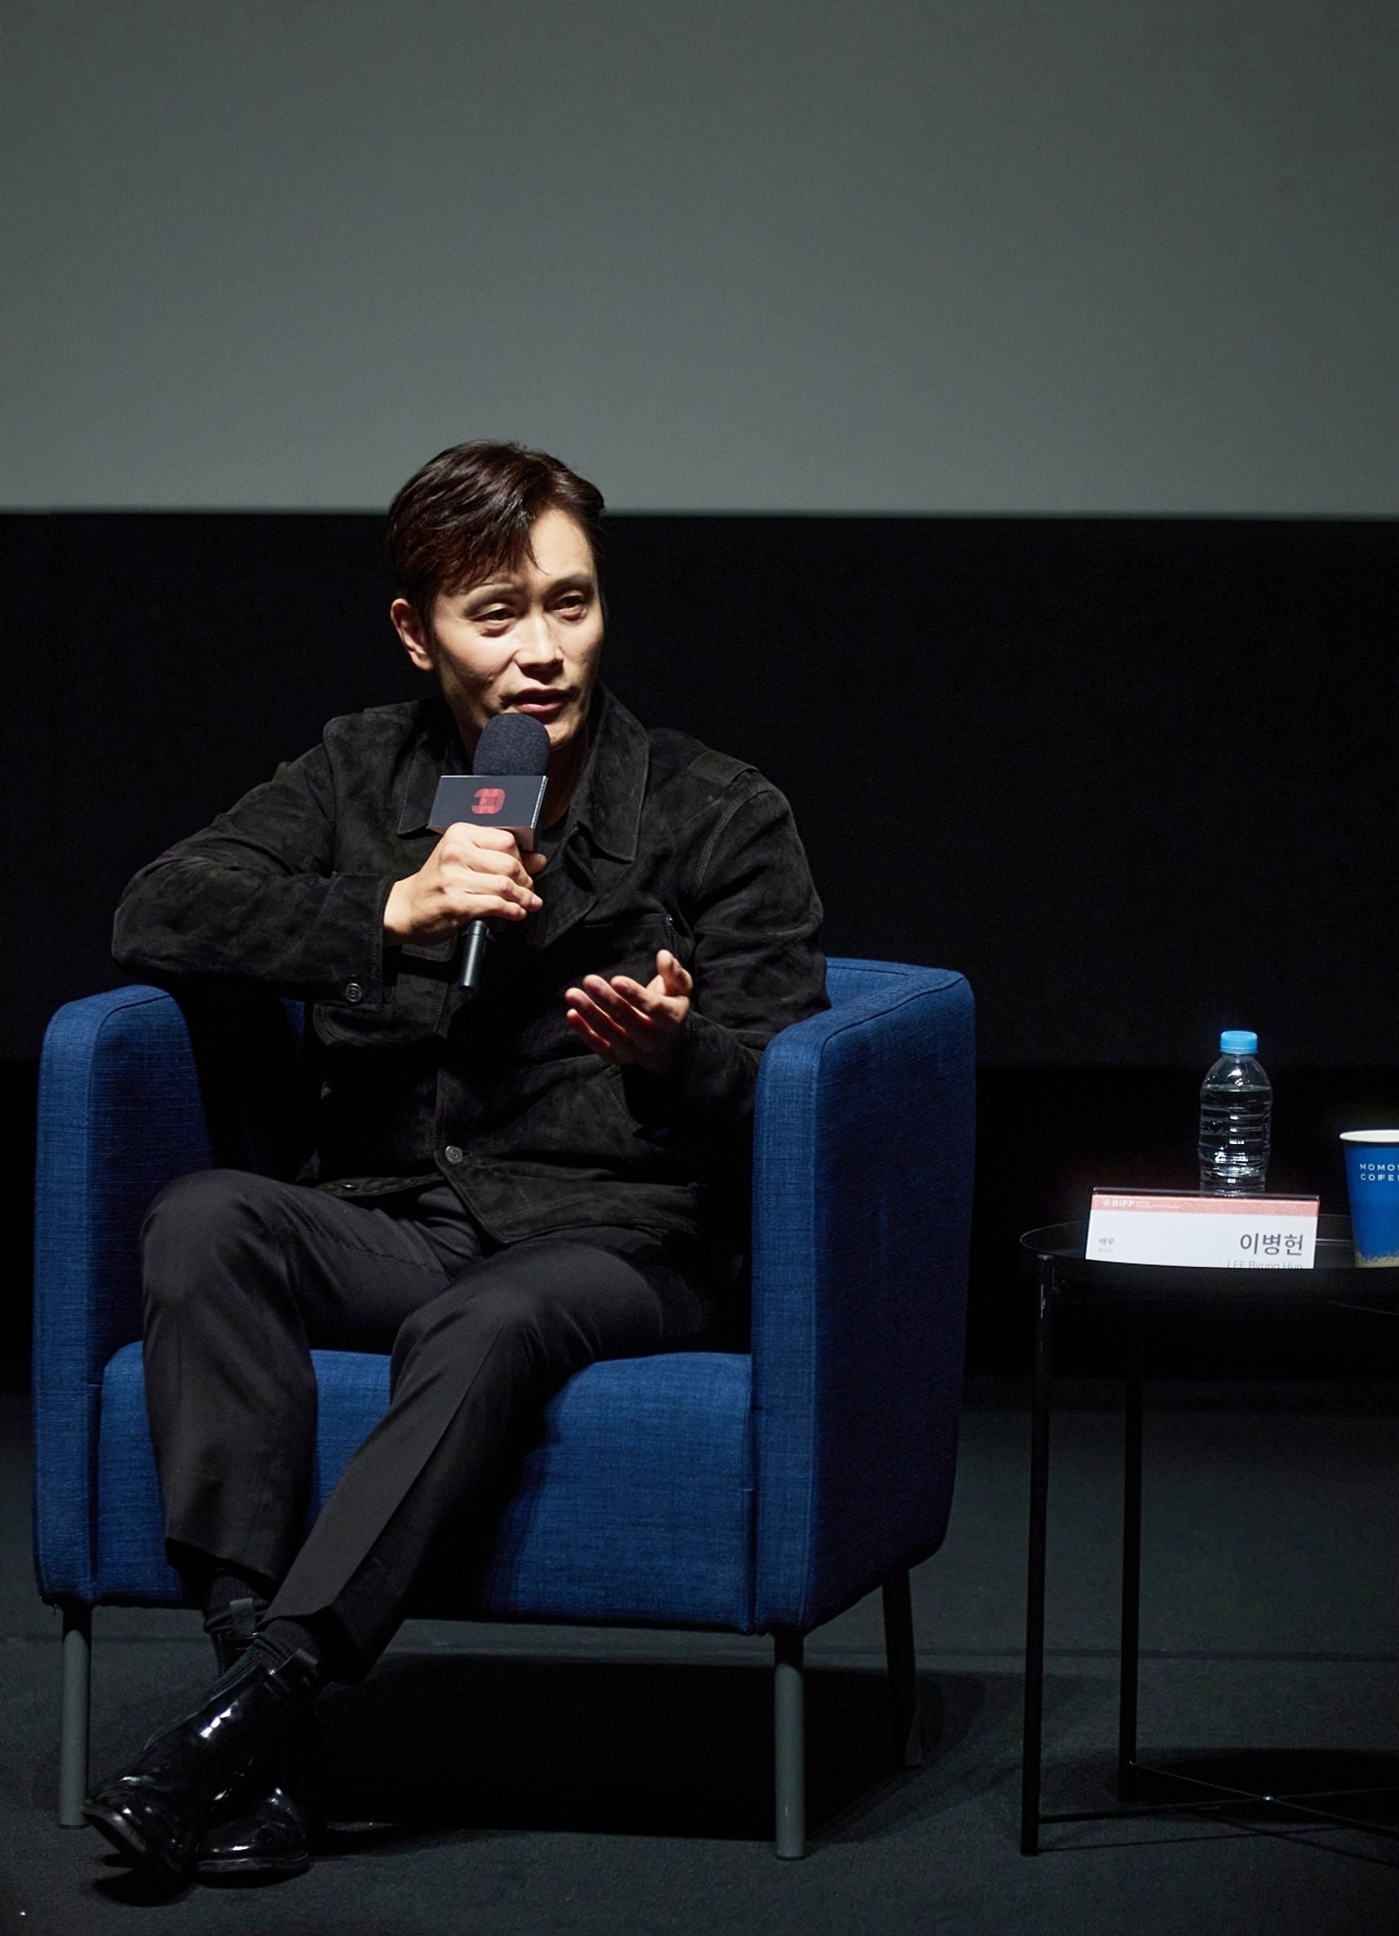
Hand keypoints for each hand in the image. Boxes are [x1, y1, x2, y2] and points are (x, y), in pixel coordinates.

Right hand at [383, 825, 546, 943]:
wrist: (406, 908)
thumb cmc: (436, 884)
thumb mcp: (466, 862)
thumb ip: (502, 858)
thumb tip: (538, 859)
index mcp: (460, 834)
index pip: (507, 840)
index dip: (524, 859)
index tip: (528, 871)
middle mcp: (456, 851)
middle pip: (509, 863)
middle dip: (526, 882)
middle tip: (529, 892)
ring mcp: (454, 877)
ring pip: (505, 885)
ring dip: (522, 898)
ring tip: (526, 904)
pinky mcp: (456, 902)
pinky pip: (496, 904)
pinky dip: (512, 911)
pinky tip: (515, 913)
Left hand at [565, 949, 692, 1074]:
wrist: (666, 1047)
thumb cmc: (670, 1007)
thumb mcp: (680, 989)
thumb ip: (674, 972)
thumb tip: (663, 955)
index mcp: (669, 1019)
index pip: (653, 1007)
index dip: (634, 994)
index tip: (616, 980)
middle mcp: (652, 1038)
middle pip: (628, 1020)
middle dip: (608, 1000)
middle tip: (589, 980)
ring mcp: (633, 1050)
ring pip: (610, 1033)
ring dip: (590, 1013)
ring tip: (572, 994)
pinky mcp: (616, 1057)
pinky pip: (598, 1046)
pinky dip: (584, 1032)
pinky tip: (571, 1013)